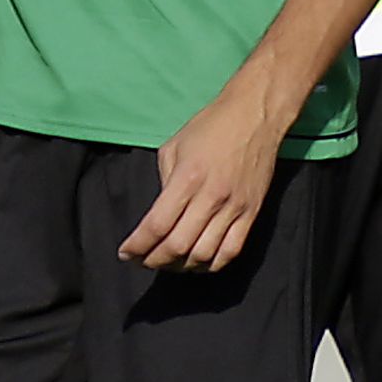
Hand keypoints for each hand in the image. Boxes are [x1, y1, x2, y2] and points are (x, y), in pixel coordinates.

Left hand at [119, 82, 283, 272]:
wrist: (255, 115)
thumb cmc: (211, 126)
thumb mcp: (174, 147)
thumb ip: (164, 182)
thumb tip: (161, 213)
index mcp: (187, 178)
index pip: (157, 225)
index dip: (137, 245)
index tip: (126, 253)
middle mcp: (211, 197)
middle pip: (177, 245)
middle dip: (155, 260)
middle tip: (144, 260)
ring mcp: (234, 208)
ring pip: (203, 254)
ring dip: (181, 266)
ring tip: (168, 263)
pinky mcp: (251, 213)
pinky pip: (231, 251)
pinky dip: (211, 265)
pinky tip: (197, 262)